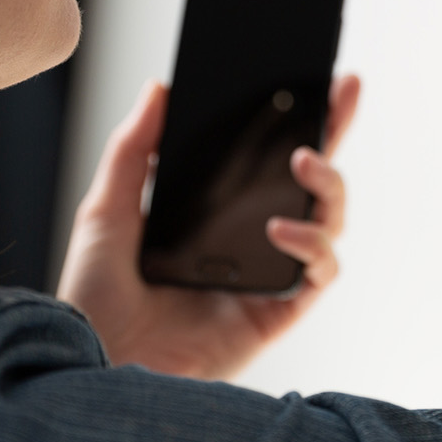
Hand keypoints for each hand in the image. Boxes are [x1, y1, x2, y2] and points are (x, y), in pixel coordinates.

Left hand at [56, 73, 361, 379]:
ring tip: (303, 162)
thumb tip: (158, 88)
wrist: (96, 362)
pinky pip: (322, 271)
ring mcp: (269, 273)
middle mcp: (250, 240)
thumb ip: (131, 149)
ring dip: (329, 185)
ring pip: (329, 219)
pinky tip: (280, 232)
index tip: (314, 78)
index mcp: (215, 212)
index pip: (265, 158)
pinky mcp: (280, 309)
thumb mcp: (105, 211)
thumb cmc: (96, 300)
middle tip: (345, 93)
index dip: (296, 119)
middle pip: (311, 179)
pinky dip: (313, 244)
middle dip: (335, 131)